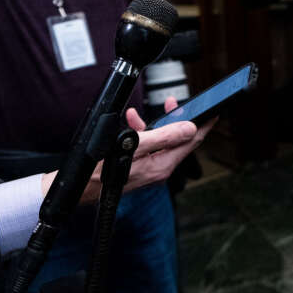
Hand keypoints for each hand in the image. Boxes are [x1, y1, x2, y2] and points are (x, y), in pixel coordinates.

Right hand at [43, 97, 212, 201]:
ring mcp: (149, 168)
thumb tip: (189, 128)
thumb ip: (163, 137)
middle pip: (180, 139)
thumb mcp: (134, 148)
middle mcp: (160, 168)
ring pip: (162, 140)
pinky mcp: (138, 167)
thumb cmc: (100, 172)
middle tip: (176, 102)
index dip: (205, 124)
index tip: (214, 110)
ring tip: (149, 109)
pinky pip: (147, 146)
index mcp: (163, 164)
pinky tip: (131, 120)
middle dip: (179, 118)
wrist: (78, 190)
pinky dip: (142, 132)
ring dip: (157, 123)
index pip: (193, 141)